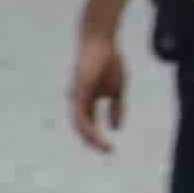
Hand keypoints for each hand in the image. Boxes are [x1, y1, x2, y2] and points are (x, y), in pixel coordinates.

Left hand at [69, 21, 128, 154]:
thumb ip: (116, 108)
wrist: (101, 41)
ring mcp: (77, 96)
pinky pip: (81, 115)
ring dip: (92, 138)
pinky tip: (97, 135)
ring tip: (104, 148)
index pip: (88, 124)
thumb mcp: (116, 90)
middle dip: (93, 142)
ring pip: (80, 124)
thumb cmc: (109, 62)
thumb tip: (116, 128)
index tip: (110, 148)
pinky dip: (88, 127)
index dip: (97, 137)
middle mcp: (78, 100)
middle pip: (82, 127)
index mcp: (86, 100)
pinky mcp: (78, 92)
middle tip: (107, 151)